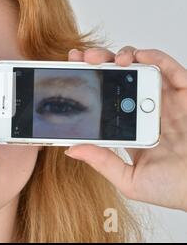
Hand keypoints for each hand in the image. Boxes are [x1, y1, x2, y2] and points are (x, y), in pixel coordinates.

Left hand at [66, 47, 186, 210]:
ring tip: (102, 59)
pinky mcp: (186, 92)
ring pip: (140, 67)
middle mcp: (144, 108)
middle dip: (97, 62)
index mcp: (129, 126)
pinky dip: (154, 57)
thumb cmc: (175, 188)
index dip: (88, 82)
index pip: (104, 98)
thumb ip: (103, 162)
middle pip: (117, 76)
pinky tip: (138, 56)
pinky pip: (170, 69)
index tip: (68, 72)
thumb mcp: (130, 180)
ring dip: (119, 56)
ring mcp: (165, 99)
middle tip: (81, 59)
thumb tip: (71, 149)